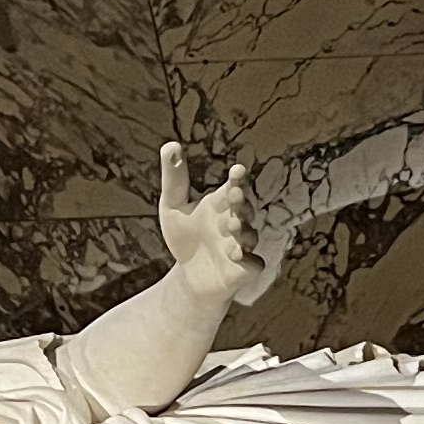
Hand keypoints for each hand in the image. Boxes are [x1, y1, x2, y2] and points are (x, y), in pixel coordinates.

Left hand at [154, 139, 280, 305]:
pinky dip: (247, 258)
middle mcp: (235, 222)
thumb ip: (174, 178)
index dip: (238, 179)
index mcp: (220, 204)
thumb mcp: (172, 206)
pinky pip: (252, 263)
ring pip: (249, 235)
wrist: (189, 278)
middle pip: (244, 208)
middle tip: (234, 193)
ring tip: (232, 225)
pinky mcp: (245, 269)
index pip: (234, 186)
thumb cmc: (185, 239)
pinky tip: (235, 252)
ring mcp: (242, 246)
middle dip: (241, 200)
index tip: (238, 170)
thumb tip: (170, 145)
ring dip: (242, 229)